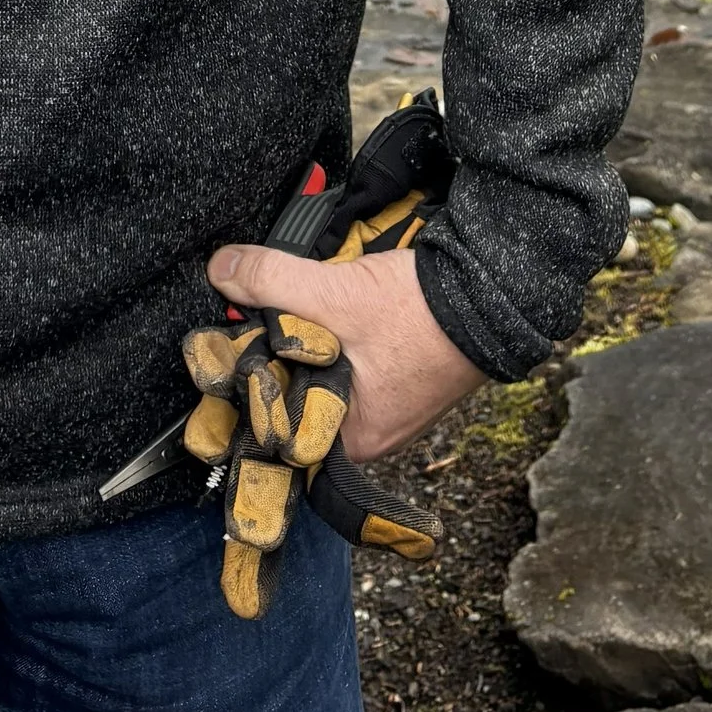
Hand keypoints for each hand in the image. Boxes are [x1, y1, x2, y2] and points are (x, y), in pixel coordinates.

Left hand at [205, 243, 482, 462]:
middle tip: (253, 317)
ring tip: (287, 308)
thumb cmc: (421, 314)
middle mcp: (365, 435)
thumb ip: (271, 281)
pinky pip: (348, 365)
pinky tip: (323, 309)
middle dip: (275, 357)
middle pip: (296, 397)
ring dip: (304, 343)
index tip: (223, 346)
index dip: (244, 381)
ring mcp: (385, 408)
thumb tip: (220, 269)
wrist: (492, 292)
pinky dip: (333, 337)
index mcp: (347, 441)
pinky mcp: (399, 380)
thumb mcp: (335, 293)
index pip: (273, 422)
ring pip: (321, 377)